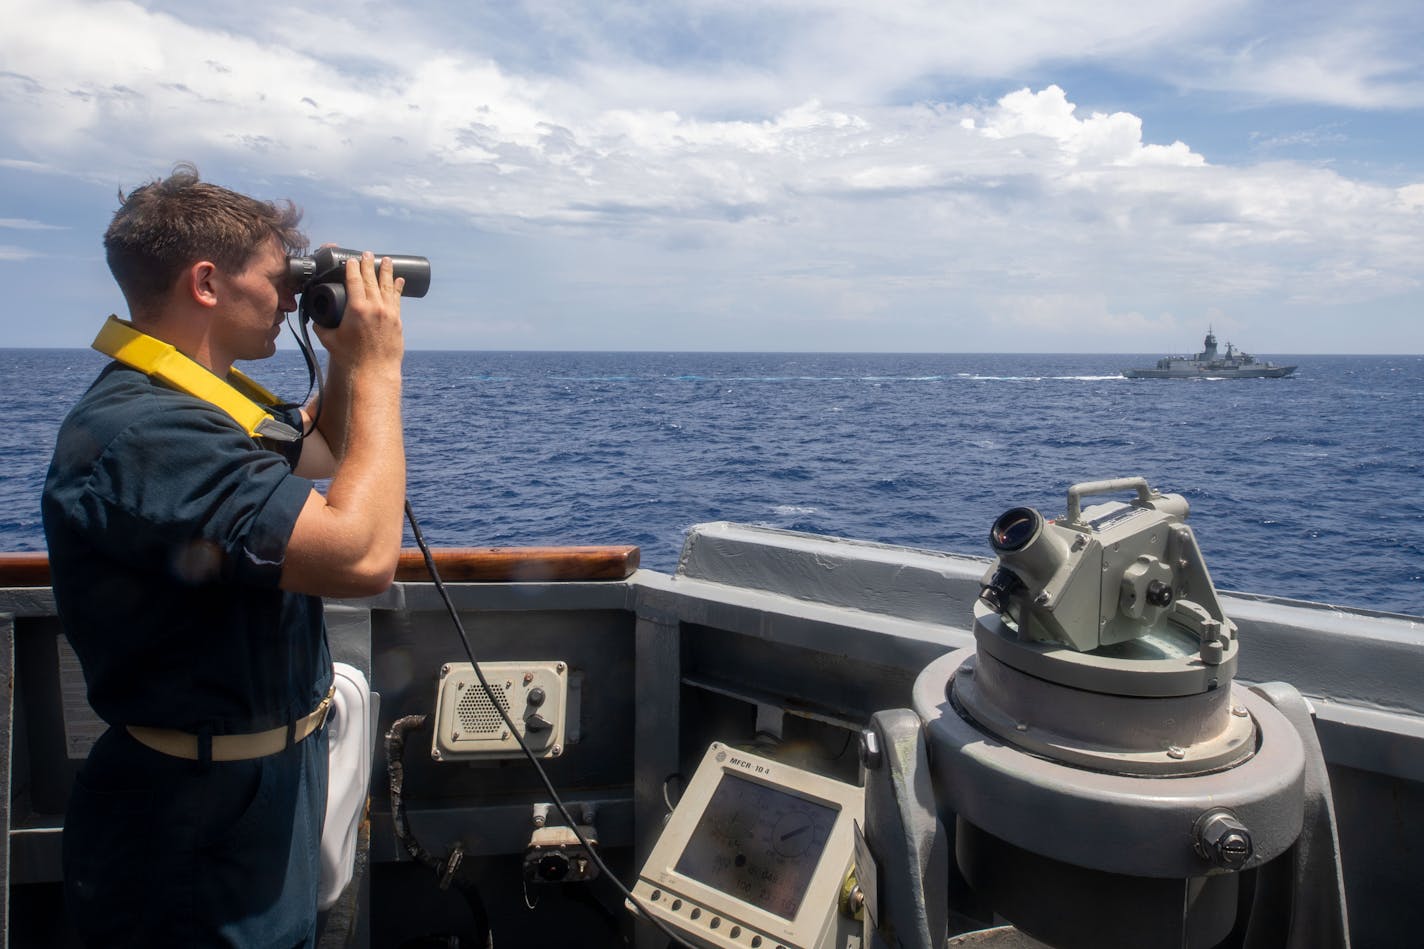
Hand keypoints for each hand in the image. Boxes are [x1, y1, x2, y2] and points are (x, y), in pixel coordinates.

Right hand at [314, 250, 404, 368]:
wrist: (374, 372)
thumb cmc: (350, 358)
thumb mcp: (330, 340)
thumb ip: (321, 327)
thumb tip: (317, 319)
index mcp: (356, 309)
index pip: (354, 281)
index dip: (352, 268)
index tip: (352, 259)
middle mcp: (374, 307)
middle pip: (371, 279)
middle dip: (368, 264)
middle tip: (367, 254)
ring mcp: (388, 313)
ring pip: (386, 287)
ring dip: (385, 272)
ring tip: (385, 260)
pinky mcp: (397, 321)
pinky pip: (397, 299)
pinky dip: (397, 288)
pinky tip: (398, 281)